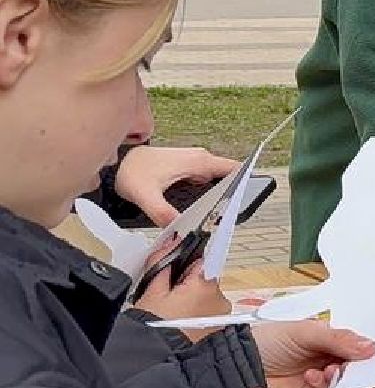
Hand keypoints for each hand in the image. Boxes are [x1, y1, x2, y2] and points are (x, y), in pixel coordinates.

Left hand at [114, 146, 238, 225]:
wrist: (116, 162)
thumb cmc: (131, 172)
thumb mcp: (145, 195)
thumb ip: (162, 212)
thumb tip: (178, 228)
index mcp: (199, 161)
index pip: (235, 169)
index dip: (244, 184)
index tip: (242, 202)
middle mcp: (200, 159)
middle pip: (228, 178)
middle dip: (228, 196)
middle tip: (222, 216)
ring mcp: (194, 163)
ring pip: (216, 180)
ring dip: (216, 196)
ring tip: (210, 214)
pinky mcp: (188, 168)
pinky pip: (205, 180)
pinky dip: (205, 193)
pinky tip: (197, 206)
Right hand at [132, 236, 225, 333]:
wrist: (158, 358)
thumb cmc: (154, 328)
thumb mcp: (152, 290)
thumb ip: (163, 262)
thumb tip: (172, 244)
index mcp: (206, 284)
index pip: (204, 258)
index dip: (187, 260)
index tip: (179, 262)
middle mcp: (220, 298)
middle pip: (204, 277)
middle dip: (187, 281)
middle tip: (167, 294)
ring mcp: (222, 314)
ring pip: (206, 295)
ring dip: (193, 298)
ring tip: (173, 311)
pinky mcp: (219, 326)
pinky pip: (208, 310)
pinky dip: (197, 312)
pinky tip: (181, 320)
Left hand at [250, 321, 374, 387]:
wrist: (234, 370)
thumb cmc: (265, 343)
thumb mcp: (302, 332)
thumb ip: (337, 338)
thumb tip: (372, 347)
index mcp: (329, 341)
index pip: (357, 345)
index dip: (366, 348)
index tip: (371, 350)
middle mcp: (329, 362)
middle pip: (357, 368)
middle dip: (356, 366)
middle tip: (345, 363)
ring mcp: (322, 384)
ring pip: (349, 385)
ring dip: (343, 379)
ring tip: (327, 372)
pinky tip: (316, 380)